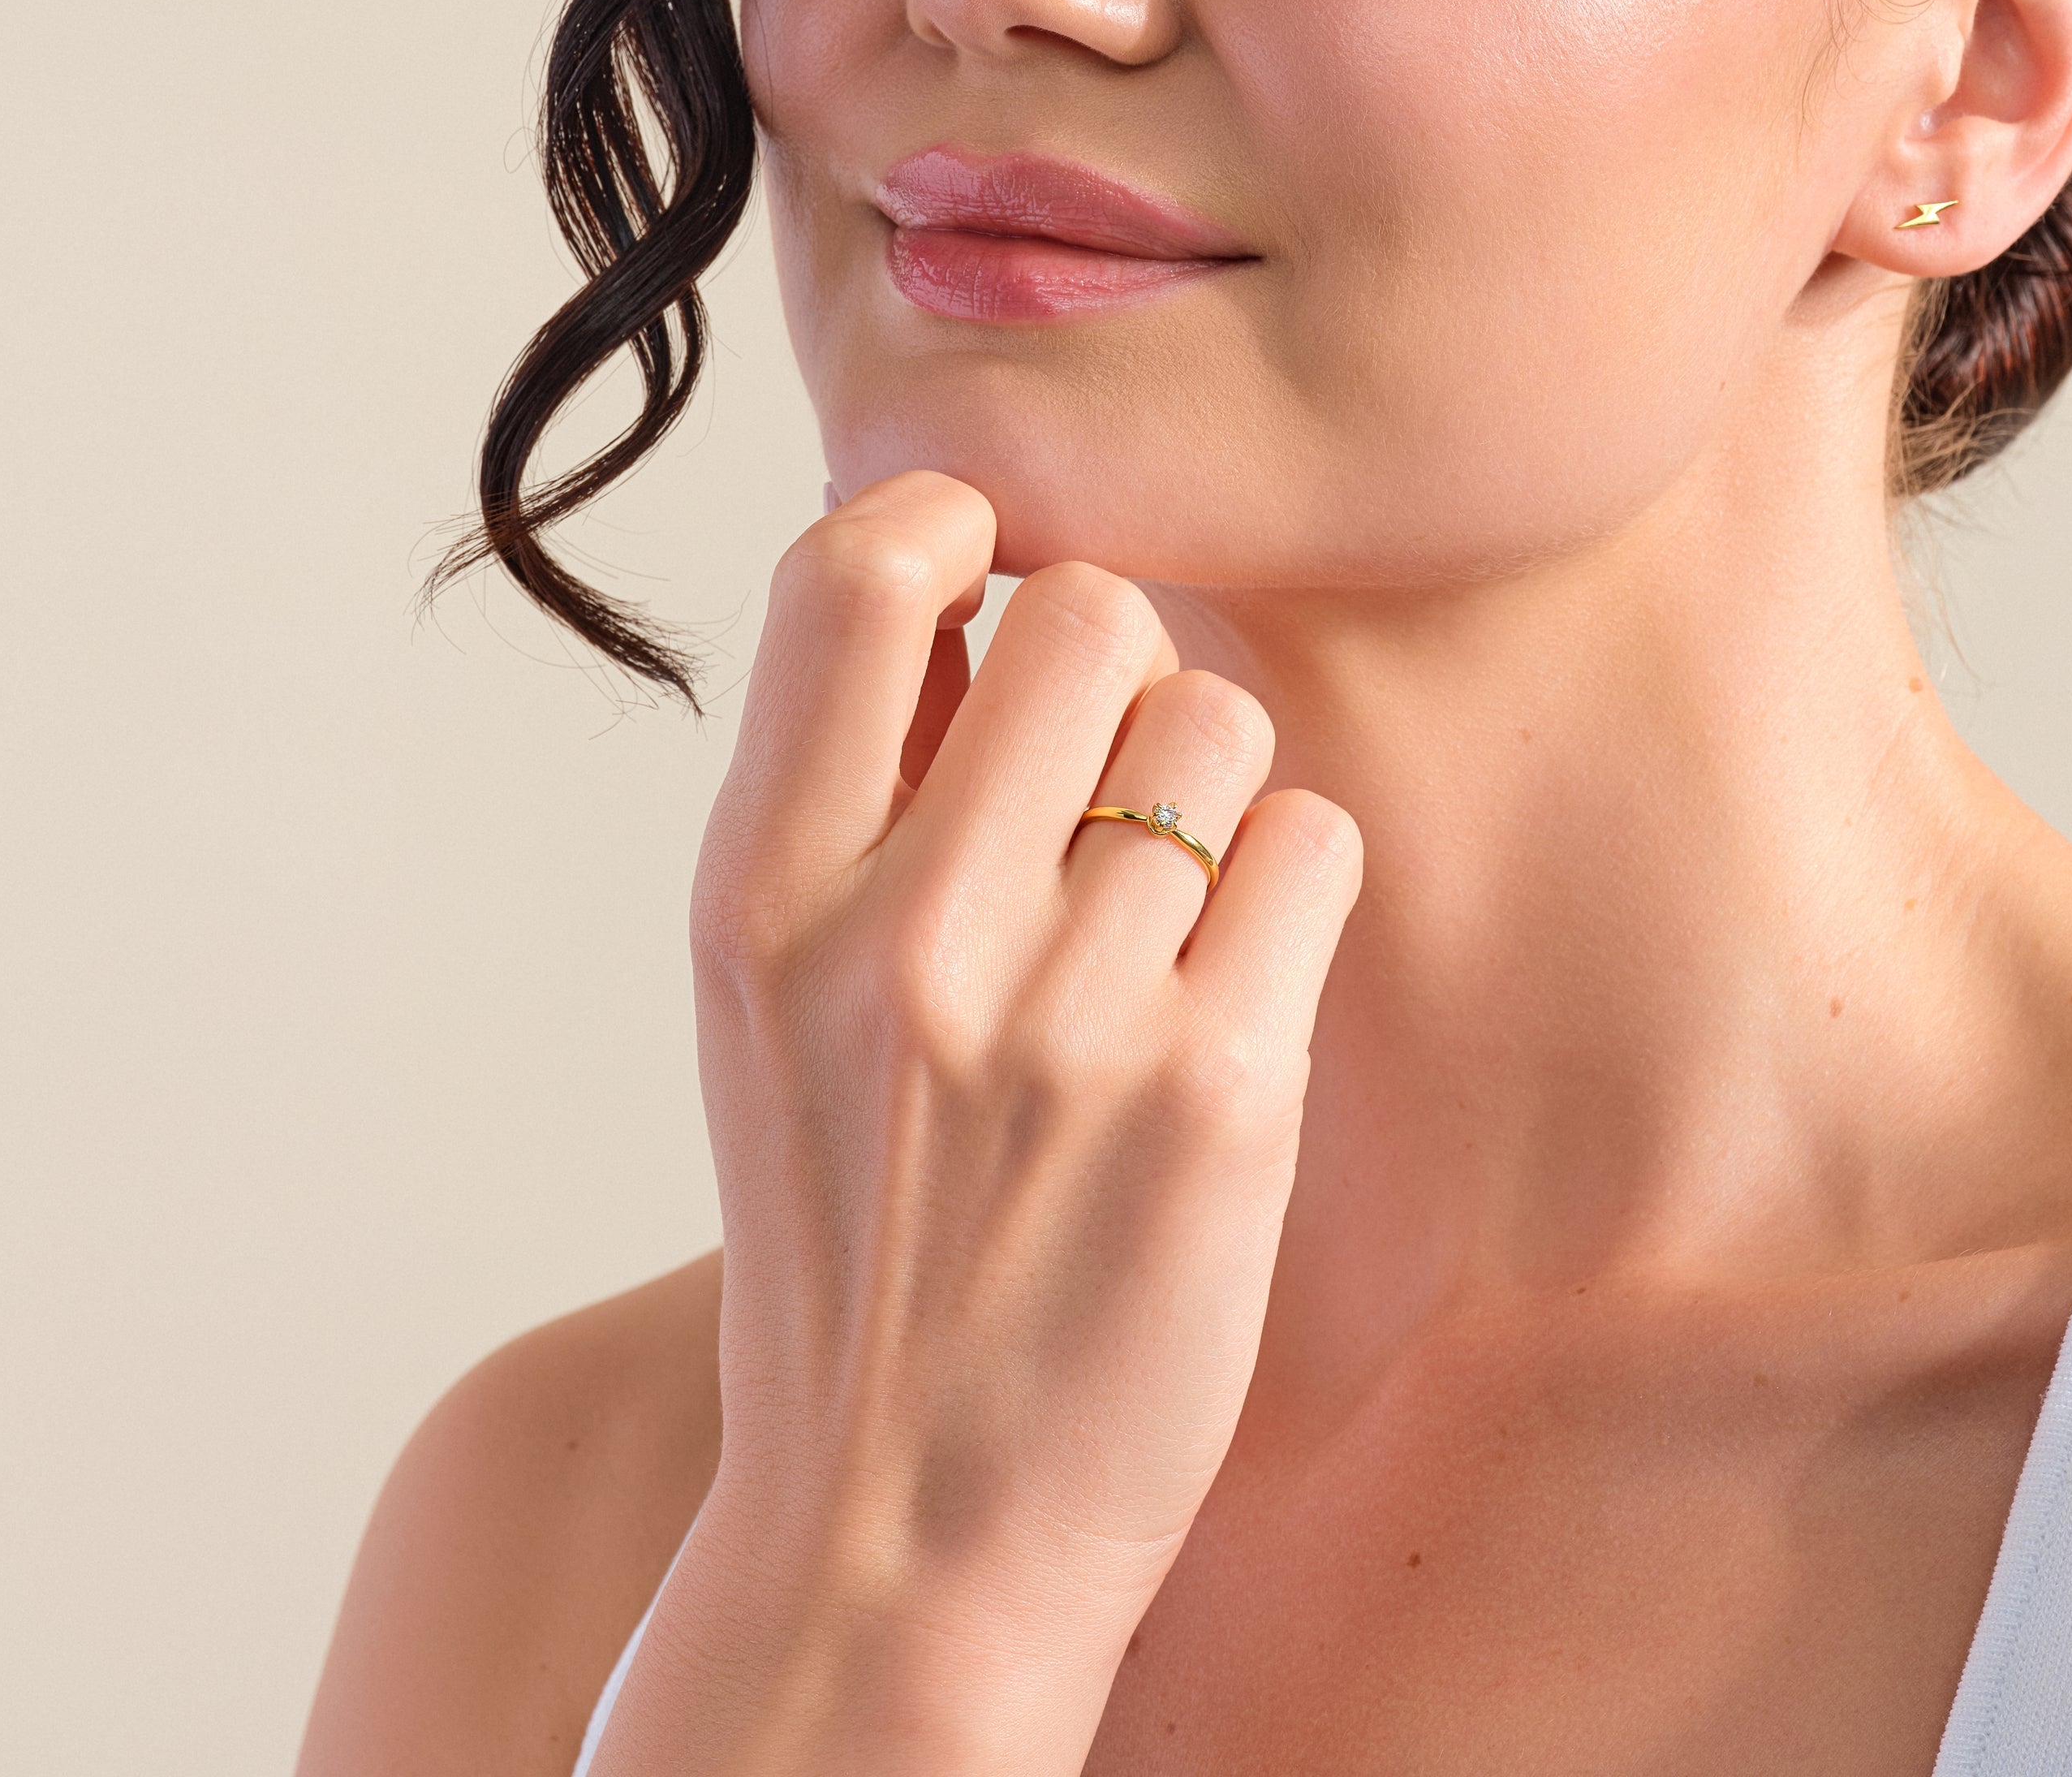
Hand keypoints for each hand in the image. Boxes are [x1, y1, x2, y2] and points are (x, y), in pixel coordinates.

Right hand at [585, 472, 1362, 1774]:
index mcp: (758, 899)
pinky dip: (1292, 894)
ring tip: (1160, 917)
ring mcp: (1065, 1015)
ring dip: (1213, 792)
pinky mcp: (1218, 1093)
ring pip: (1220, 723)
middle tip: (1099, 794)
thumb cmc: (849, 1245)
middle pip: (1090, 615)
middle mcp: (901, 938)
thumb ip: (848, 800)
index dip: (959, 533)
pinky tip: (1232, 985)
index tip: (991, 599)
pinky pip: (1313, 846)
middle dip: (1117, 676)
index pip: (857, 564)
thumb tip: (964, 570)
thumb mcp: (766, 1013)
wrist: (902, 1538)